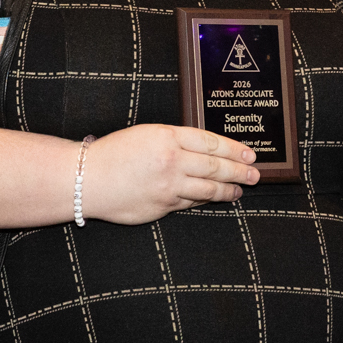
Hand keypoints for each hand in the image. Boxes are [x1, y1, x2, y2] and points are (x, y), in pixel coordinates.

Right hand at [80, 124, 259, 224]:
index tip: (250, 153)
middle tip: (256, 174)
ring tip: (241, 189)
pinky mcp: (162, 207)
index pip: (210, 142)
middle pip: (215, 166)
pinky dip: (205, 200)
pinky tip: (215, 198)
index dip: (234, 148)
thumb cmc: (112, 154)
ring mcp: (168, 186)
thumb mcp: (145, 135)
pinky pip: (190, 203)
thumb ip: (175, 141)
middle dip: (239, 171)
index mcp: (166, 137)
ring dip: (228, 190)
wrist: (86, 179)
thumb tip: (206, 151)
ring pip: (208, 189)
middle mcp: (171, 161)